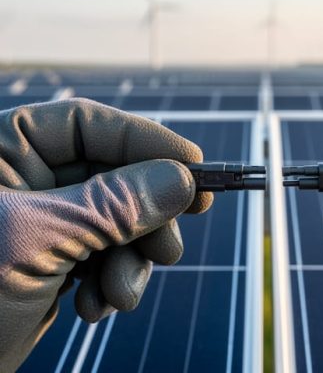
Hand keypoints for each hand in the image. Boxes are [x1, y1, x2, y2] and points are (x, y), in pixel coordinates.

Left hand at [0, 99, 212, 371]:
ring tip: (119, 294)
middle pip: (116, 176)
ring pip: (120, 221)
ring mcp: (47, 222)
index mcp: (3, 152)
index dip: (146, 141)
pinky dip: (114, 282)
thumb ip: (113, 205)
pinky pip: (109, 256)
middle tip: (169, 248)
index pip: (87, 125)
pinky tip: (94, 307)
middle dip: (145, 218)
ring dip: (132, 260)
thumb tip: (182, 180)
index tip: (195, 166)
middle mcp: (28, 180)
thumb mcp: (37, 242)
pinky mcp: (58, 260)